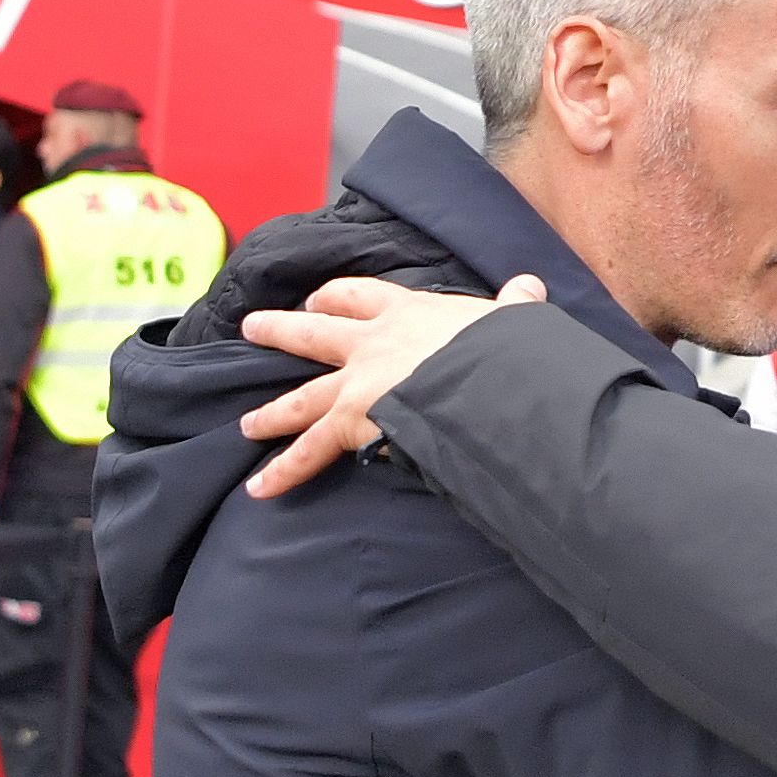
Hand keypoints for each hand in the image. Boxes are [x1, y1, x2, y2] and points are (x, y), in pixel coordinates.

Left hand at [237, 274, 549, 498]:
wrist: (488, 378)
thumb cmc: (504, 350)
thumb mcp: (512, 322)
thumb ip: (514, 307)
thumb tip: (528, 289)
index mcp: (410, 313)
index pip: (363, 296)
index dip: (337, 298)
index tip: (319, 301)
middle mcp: (372, 343)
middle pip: (314, 333)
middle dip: (280, 330)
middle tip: (252, 328)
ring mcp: (356, 383)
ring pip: (303, 396)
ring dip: (272, 412)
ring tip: (247, 424)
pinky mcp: (351, 422)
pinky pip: (310, 450)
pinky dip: (284, 470)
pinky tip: (259, 487)